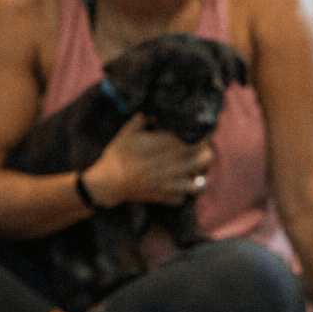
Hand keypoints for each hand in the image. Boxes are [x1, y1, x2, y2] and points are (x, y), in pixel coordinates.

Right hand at [90, 113, 214, 207]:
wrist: (107, 181)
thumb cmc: (118, 153)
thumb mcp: (129, 130)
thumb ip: (145, 119)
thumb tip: (156, 113)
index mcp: (168, 146)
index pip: (196, 141)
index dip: (201, 139)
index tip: (202, 136)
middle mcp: (174, 165)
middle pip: (205, 159)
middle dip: (205, 154)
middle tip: (200, 152)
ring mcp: (171, 184)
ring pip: (198, 183)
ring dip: (197, 176)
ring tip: (191, 171)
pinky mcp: (165, 198)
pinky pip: (182, 198)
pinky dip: (181, 194)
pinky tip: (176, 186)